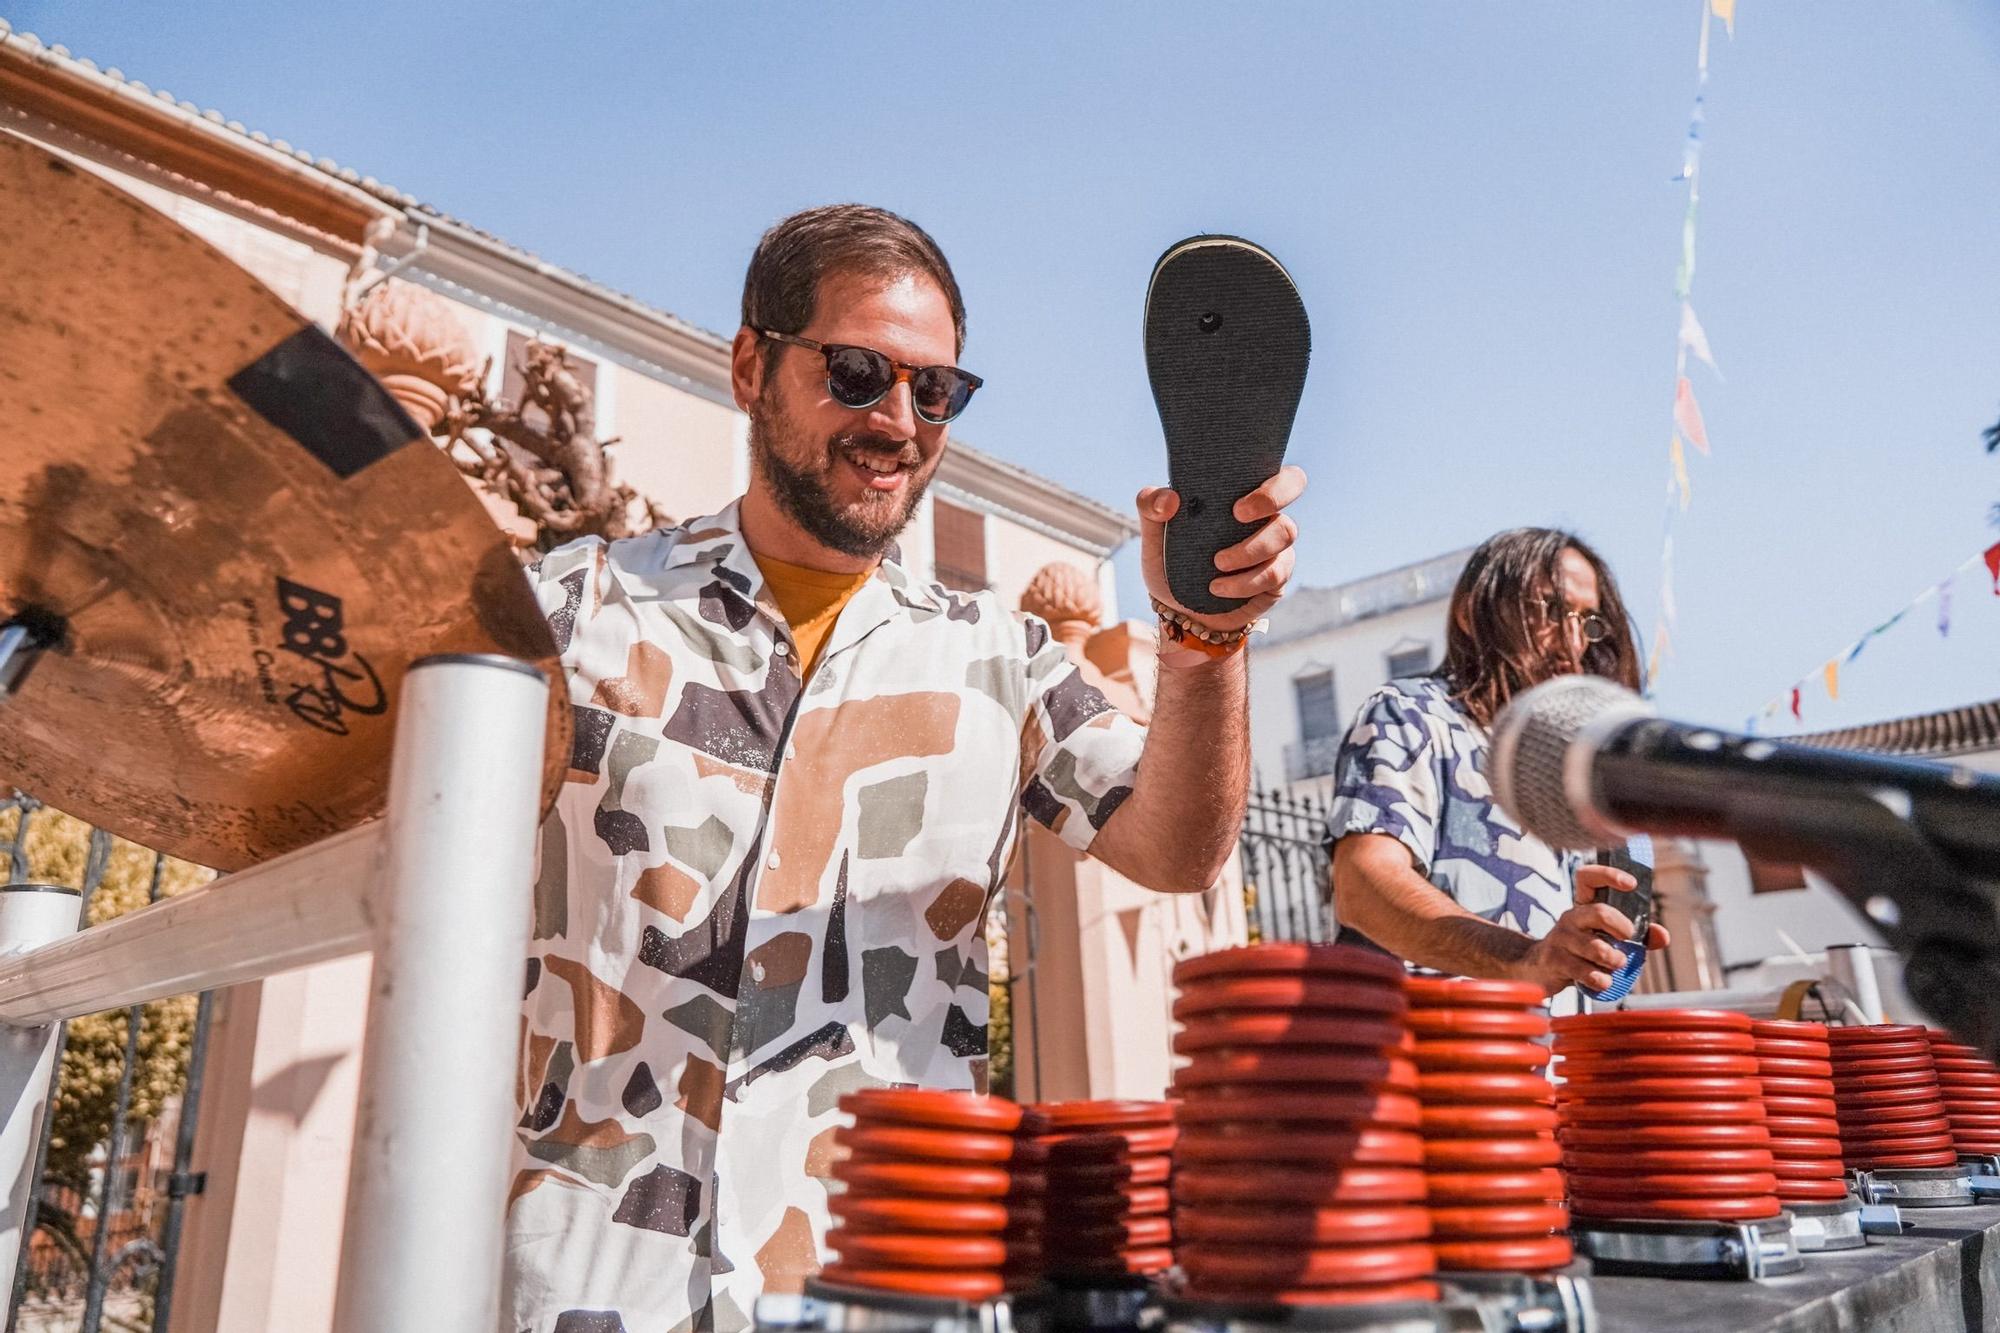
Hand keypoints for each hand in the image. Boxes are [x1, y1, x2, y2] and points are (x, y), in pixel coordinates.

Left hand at [1137, 465, 1306, 633]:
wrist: (1179, 611)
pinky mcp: (1277, 576)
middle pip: (1295, 483)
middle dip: (1270, 496)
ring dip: (1249, 549)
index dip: (1269, 478)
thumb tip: (1169, 498)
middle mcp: (1263, 512)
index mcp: (1237, 492)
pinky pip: (1275, 573)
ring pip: (1284, 532)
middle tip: (1238, 516)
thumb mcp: (1153, 537)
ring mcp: (1275, 543)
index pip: (1267, 465)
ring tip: (1216, 565)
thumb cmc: (1171, 563)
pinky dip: (1245, 582)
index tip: (1236, 507)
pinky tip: (1218, 588)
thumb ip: (1150, 508)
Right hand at [1513, 865, 1670, 996]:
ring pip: (1596, 947)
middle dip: (1622, 927)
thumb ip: (1638, 937)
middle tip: (1628, 938)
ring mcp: (1561, 939)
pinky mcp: (1555, 961)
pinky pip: (1585, 972)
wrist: (1539, 969)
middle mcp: (1571, 917)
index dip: (1609, 874)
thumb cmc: (1580, 950)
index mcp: (1583, 905)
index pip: (1588, 877)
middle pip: (1600, 912)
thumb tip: (1662, 936)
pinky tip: (1603, 981)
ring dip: (1614, 959)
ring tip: (1617, 964)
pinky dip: (1601, 980)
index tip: (1631, 884)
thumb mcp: (1606, 938)